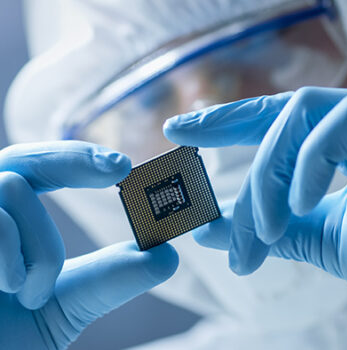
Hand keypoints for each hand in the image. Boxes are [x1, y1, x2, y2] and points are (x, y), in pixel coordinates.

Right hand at [0, 141, 177, 349]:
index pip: (35, 169)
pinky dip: (14, 260)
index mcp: (2, 224)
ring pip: (12, 188)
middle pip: (20, 159)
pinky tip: (7, 293)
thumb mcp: (65, 304)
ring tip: (34, 294)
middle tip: (120, 167)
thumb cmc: (10, 340)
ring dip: (42, 247)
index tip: (123, 165)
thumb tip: (167, 256)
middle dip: (73, 158)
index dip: (75, 158)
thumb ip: (109, 277)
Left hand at [163, 86, 346, 280]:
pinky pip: (335, 128)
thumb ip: (265, 230)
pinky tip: (292, 211)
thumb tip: (206, 231)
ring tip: (255, 239)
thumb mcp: (320, 239)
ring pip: (296, 121)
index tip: (176, 127)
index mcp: (334, 146)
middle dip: (227, 137)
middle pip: (277, 117)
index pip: (270, 120)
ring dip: (265, 182)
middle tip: (197, 195)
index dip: (223, 119)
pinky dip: (305, 169)